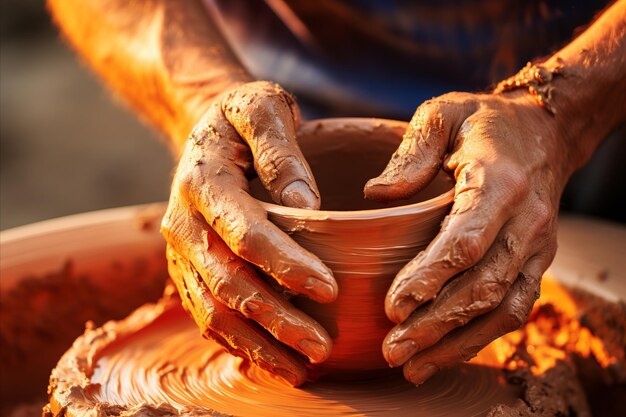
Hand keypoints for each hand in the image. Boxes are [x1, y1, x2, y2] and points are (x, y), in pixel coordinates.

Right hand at [161, 81, 336, 386]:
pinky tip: (274, 359)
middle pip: (228, 283)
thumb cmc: (243, 116)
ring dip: (258, 344)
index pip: (244, 233)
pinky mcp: (188, 270)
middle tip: (322, 347)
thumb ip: (281, 150)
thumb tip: (307, 205)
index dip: (285, 264)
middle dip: (276, 319)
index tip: (329, 289)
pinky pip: (207, 315)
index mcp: (203, 182)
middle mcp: (184, 223)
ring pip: (214, 310)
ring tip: (303, 370)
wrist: (207, 132)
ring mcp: (182, 252)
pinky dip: (239, 343)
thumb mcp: (263, 107)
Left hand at [365, 90, 567, 384]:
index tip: (391, 306)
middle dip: (435, 324)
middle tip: (391, 350)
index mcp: (498, 181)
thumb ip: (411, 152)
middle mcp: (526, 219)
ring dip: (457, 341)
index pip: (465, 241)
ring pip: (501, 307)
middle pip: (482, 285)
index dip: (429, 278)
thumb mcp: (442, 113)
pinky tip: (445, 353)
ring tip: (412, 366)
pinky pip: (515, 307)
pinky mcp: (538, 260)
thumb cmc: (484, 121)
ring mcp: (538, 244)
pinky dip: (481, 336)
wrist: (545, 130)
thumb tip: (374, 195)